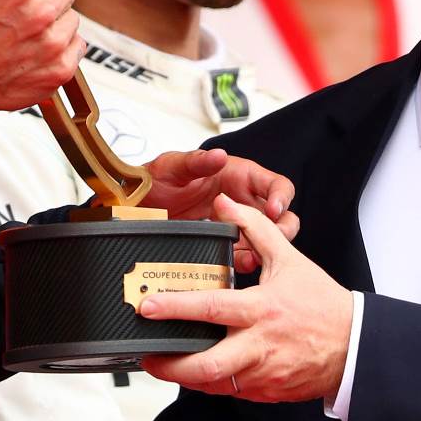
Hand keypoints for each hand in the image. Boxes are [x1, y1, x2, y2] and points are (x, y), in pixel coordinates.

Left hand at [139, 194, 350, 403]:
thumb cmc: (321, 303)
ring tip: (163, 363)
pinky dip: (209, 383)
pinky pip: (229, 392)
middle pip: (207, 364)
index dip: (176, 308)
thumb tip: (226, 204)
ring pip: (213, 384)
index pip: (212, 308)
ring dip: (184, 376)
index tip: (149, 306)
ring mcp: (262, 374)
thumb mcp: (289, 258)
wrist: (352, 345)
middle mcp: (259, 345)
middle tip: (146, 354)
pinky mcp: (265, 392)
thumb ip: (255, 228)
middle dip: (170, 365)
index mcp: (262, 309)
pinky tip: (197, 370)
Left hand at [145, 148, 298, 270]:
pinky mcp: (224, 244)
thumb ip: (196, 161)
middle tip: (272, 240)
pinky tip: (238, 264)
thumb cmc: (158, 179)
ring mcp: (236, 225)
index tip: (273, 210)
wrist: (137, 204)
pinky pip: (244, 256)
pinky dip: (245, 262)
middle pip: (282, 217)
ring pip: (267, 240)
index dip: (281, 197)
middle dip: (282, 230)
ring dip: (265, 250)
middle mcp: (243, 200)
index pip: (276, 185)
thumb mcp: (174, 166)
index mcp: (240, 176)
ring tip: (251, 257)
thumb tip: (218, 156)